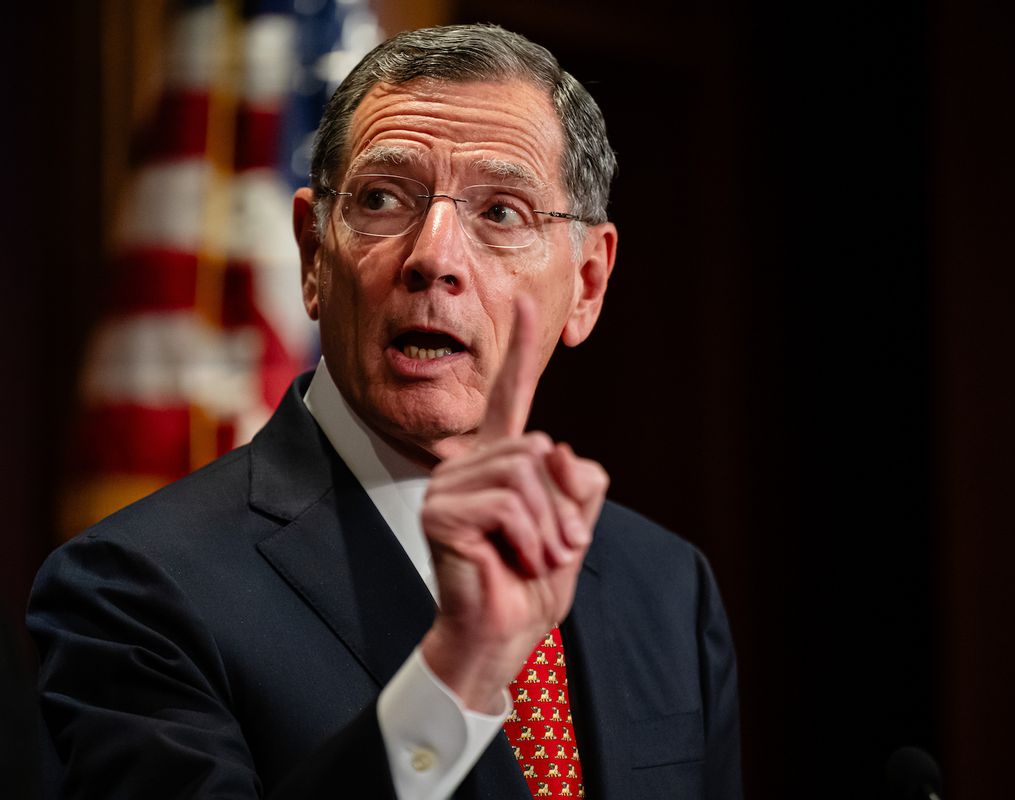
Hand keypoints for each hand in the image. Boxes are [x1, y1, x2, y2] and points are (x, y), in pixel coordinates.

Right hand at [419, 295, 607, 711]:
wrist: (498, 638)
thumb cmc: (530, 586)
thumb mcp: (571, 529)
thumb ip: (575, 484)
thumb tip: (556, 447)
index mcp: (499, 464)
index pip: (510, 398)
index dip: (519, 350)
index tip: (526, 299)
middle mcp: (467, 467)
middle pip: (535, 447)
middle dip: (562, 504)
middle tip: (560, 547)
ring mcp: (447, 487)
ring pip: (524, 472)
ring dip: (550, 525)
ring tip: (539, 558)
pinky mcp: (438, 511)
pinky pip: (507, 502)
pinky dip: (530, 537)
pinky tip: (517, 563)